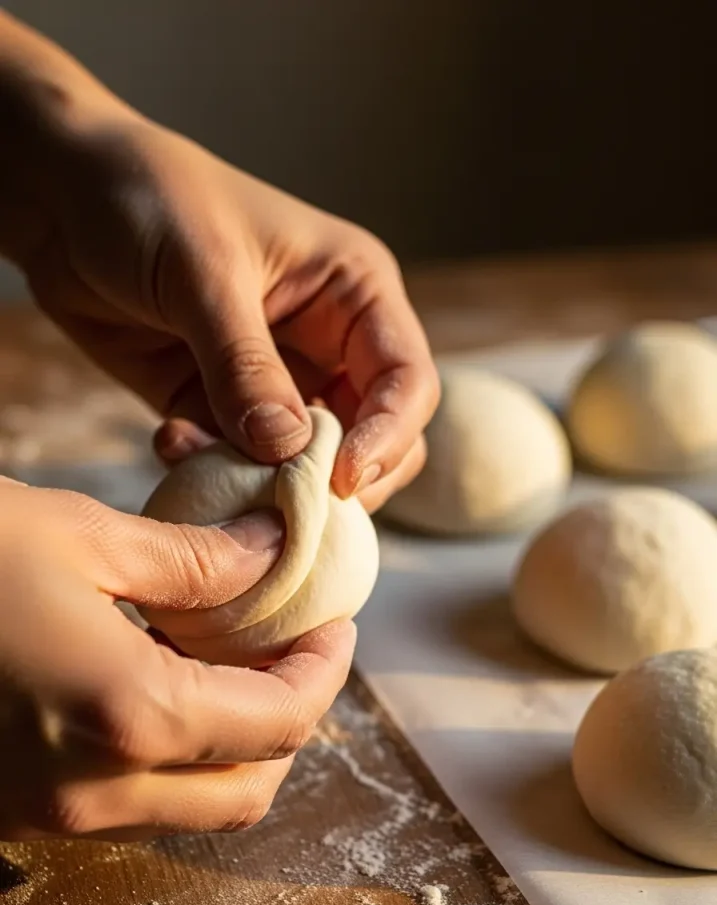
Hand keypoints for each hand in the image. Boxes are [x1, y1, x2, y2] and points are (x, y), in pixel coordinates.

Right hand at [0, 478, 354, 839]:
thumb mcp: (80, 536)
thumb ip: (194, 559)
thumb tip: (271, 549)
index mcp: (129, 716)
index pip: (280, 723)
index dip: (326, 673)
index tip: (336, 626)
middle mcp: (93, 792)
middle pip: (245, 793)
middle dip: (289, 724)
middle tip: (295, 652)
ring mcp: (50, 816)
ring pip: (187, 809)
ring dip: (230, 750)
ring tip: (233, 665)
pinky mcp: (17, 812)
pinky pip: (127, 805)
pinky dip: (168, 759)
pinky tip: (158, 687)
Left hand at [12, 110, 438, 512]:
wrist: (63, 200)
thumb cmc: (149, 200)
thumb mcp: (204, 273)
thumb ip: (245, 365)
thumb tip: (287, 449)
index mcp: (354, 293)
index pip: (406, 381)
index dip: (388, 436)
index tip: (341, 479)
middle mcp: (329, 343)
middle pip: (376, 436)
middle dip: (338, 476)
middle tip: (289, 501)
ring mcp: (279, 381)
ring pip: (309, 463)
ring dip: (266, 481)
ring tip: (206, 458)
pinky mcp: (224, 409)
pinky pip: (243, 465)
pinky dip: (215, 474)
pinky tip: (170, 441)